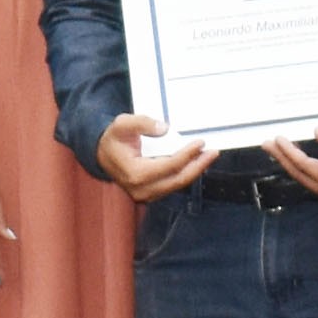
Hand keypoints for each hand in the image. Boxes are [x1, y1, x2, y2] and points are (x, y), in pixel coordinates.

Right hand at [91, 114, 213, 203]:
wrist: (103, 154)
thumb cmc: (114, 139)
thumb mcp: (122, 123)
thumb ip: (142, 123)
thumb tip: (164, 128)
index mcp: (135, 174)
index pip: (169, 166)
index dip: (187, 154)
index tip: (200, 143)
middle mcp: (142, 189)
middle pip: (178, 179)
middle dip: (198, 166)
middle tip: (213, 152)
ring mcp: (146, 194)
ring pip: (177, 184)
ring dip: (195, 170)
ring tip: (208, 156)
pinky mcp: (152, 193)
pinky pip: (173, 184)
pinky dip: (186, 173)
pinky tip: (196, 162)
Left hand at [269, 126, 317, 202]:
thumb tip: (317, 132)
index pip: (307, 167)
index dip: (291, 153)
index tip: (279, 140)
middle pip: (301, 174)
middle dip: (283, 158)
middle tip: (267, 143)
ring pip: (303, 177)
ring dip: (288, 162)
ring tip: (273, 147)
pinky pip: (309, 177)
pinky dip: (298, 165)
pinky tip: (289, 155)